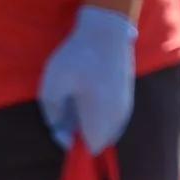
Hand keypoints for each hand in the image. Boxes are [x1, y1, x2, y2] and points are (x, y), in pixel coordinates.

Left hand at [38, 6, 137, 153]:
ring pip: (106, 130)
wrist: (107, 30)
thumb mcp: (54, 83)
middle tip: (66, 115)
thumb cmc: (78, 56)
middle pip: (98, 141)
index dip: (72, 144)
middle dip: (81, 134)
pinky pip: (112, 120)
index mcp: (100, 117)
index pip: (89, 148)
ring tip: (76, 104)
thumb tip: (59, 130)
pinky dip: (99, 116)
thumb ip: (52, 113)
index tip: (61, 127)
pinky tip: (88, 97)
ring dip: (90, 124)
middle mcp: (117, 118)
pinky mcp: (127, 99)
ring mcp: (125, 109)